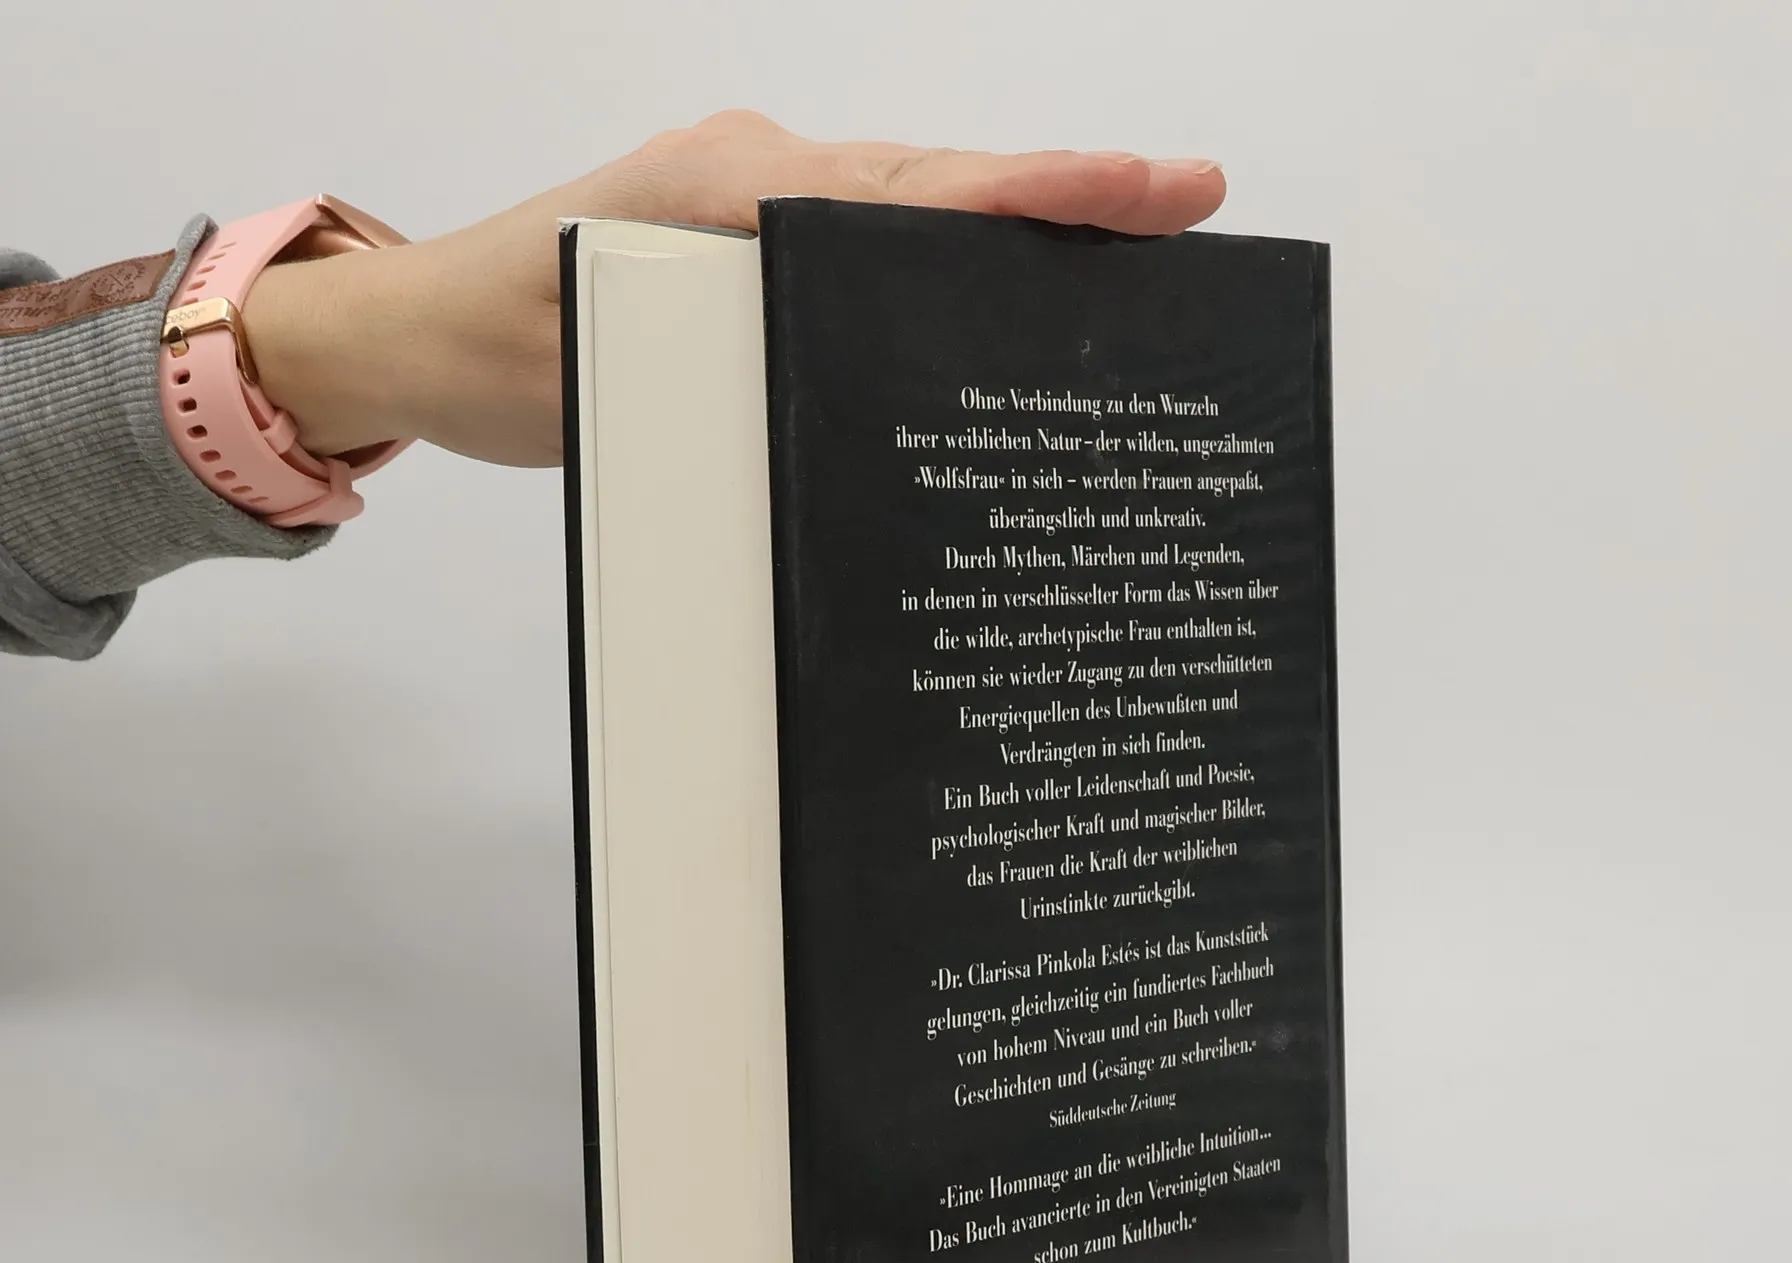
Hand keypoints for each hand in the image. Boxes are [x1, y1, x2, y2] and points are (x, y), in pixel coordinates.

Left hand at [242, 111, 1226, 468]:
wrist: (412, 335)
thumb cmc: (489, 351)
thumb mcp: (596, 368)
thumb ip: (710, 350)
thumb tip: (830, 357)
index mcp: (729, 189)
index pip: (913, 191)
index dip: (1037, 192)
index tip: (1145, 189)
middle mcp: (756, 177)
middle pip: (939, 184)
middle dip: (1067, 194)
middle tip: (1190, 204)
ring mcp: (755, 204)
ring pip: (915, 210)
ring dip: (1018, 224)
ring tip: (1135, 242)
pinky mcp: (748, 243)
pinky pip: (872, 243)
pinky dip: (949, 259)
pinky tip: (1003, 295)